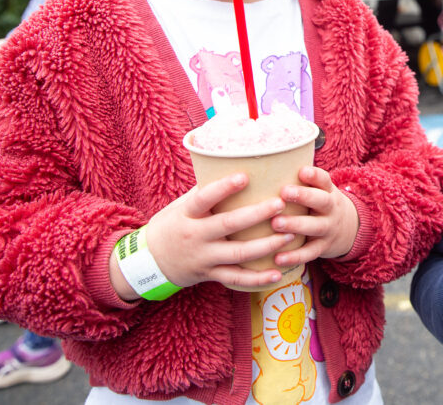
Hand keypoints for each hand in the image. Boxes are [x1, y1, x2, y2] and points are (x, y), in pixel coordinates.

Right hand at [119, 174, 297, 295]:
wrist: (151, 261)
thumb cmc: (174, 224)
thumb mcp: (182, 205)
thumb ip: (205, 190)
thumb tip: (234, 163)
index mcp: (187, 214)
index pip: (204, 198)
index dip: (223, 188)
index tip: (244, 176)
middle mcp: (195, 236)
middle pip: (227, 225)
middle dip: (256, 214)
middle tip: (280, 203)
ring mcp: (204, 258)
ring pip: (238, 254)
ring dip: (266, 245)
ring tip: (291, 235)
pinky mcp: (210, 275)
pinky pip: (236, 279)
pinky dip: (257, 279)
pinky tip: (277, 273)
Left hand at [270, 166, 360, 266]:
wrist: (349, 229)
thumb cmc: (319, 205)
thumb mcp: (318, 191)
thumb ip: (299, 182)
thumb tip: (262, 164)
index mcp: (328, 191)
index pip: (324, 180)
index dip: (314, 175)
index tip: (302, 171)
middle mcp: (331, 209)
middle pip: (321, 201)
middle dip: (303, 196)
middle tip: (284, 192)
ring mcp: (328, 229)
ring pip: (314, 227)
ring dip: (295, 225)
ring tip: (275, 224)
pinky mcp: (323, 248)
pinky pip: (309, 253)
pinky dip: (294, 256)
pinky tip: (277, 258)